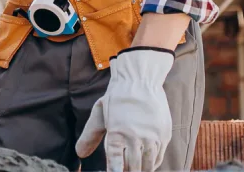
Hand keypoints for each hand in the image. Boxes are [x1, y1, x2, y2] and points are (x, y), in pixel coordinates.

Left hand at [76, 47, 174, 171]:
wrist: (140, 80)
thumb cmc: (117, 98)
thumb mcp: (100, 114)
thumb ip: (90, 136)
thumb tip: (79, 154)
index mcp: (116, 132)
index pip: (115, 163)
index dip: (114, 171)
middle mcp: (135, 136)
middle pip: (133, 167)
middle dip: (127, 171)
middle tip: (123, 170)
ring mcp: (151, 136)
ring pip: (147, 165)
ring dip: (140, 169)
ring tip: (134, 169)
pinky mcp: (164, 135)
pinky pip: (158, 157)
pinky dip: (152, 163)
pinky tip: (146, 164)